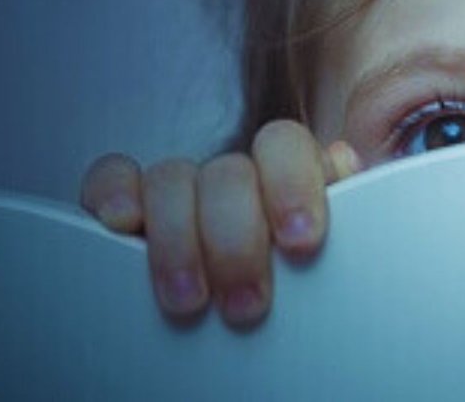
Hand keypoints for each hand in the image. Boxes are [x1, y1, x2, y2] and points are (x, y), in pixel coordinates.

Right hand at [79, 120, 360, 327]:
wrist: (258, 318)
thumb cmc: (303, 287)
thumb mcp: (335, 257)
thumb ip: (350, 220)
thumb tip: (351, 175)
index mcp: (290, 174)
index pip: (284, 146)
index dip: (292, 185)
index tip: (300, 241)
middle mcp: (235, 175)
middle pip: (227, 173)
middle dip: (235, 240)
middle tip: (247, 303)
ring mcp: (181, 187)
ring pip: (171, 179)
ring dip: (178, 240)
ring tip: (189, 300)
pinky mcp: (128, 205)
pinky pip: (113, 179)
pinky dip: (113, 193)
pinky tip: (120, 223)